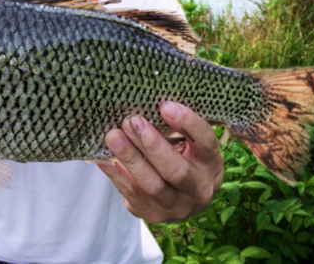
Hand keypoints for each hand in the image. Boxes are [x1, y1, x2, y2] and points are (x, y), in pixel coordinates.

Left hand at [97, 101, 223, 222]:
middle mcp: (199, 189)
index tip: (165, 106)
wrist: (182, 197)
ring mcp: (176, 207)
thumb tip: (144, 100)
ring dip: (131, 159)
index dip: (187, 123)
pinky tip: (103, 158)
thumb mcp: (189, 141)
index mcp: (211, 163)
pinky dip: (116, 175)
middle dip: (152, 145)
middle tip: (132, 121)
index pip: (205, 141)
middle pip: (176, 170)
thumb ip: (174, 126)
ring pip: (153, 186)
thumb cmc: (183, 156)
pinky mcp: (152, 214)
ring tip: (113, 136)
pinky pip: (132, 195)